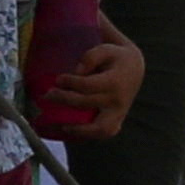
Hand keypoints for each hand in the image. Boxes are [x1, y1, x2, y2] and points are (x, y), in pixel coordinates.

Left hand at [49, 22, 143, 137]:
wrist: (136, 70)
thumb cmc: (116, 57)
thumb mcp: (107, 48)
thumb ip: (91, 57)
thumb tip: (76, 72)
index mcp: (115, 81)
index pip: (87, 85)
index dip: (70, 83)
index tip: (58, 79)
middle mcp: (118, 100)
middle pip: (86, 104)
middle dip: (63, 99)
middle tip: (48, 95)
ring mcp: (119, 114)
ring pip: (100, 129)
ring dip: (78, 129)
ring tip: (60, 125)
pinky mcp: (117, 121)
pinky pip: (104, 133)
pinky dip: (88, 135)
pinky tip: (71, 130)